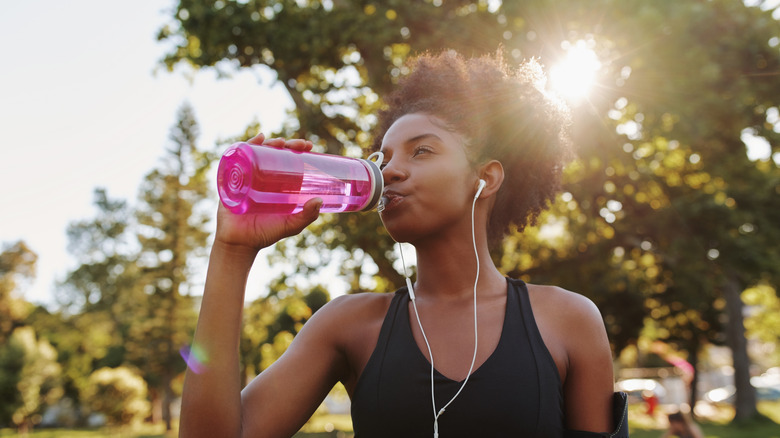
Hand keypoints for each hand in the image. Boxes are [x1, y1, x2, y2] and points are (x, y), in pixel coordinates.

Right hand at [214, 134, 321, 252]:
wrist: (240, 243)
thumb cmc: (266, 233)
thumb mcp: (290, 225)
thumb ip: (306, 216)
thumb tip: (318, 201)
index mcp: (278, 184)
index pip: (288, 160)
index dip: (297, 150)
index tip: (308, 145)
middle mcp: (263, 177)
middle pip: (274, 153)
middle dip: (286, 144)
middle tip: (298, 144)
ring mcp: (248, 176)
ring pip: (258, 153)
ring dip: (269, 143)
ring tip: (279, 142)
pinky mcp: (233, 179)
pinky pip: (238, 159)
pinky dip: (246, 146)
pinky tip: (257, 139)